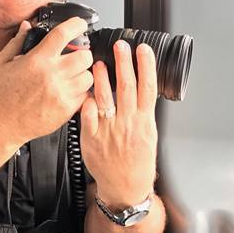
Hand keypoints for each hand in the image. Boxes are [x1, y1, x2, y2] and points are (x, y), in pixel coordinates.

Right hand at [0, 17, 93, 146]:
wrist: (5, 124)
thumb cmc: (3, 95)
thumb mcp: (1, 63)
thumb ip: (16, 42)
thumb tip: (26, 26)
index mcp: (37, 60)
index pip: (63, 34)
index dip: (76, 25)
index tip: (80, 24)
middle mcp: (52, 75)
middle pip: (84, 56)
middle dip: (82, 55)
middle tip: (75, 58)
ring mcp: (61, 93)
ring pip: (88, 76)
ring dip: (82, 74)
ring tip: (72, 77)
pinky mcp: (67, 109)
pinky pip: (85, 95)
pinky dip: (80, 92)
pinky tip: (68, 91)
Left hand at [80, 42, 157, 206]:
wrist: (126, 187)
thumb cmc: (137, 161)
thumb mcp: (149, 134)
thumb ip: (142, 111)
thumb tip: (141, 87)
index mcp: (144, 121)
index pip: (147, 87)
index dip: (146, 66)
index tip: (143, 49)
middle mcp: (127, 124)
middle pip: (126, 88)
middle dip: (124, 63)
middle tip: (120, 45)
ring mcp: (109, 131)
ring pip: (105, 100)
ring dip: (102, 79)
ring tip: (97, 62)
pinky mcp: (92, 140)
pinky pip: (88, 119)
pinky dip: (87, 105)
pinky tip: (85, 92)